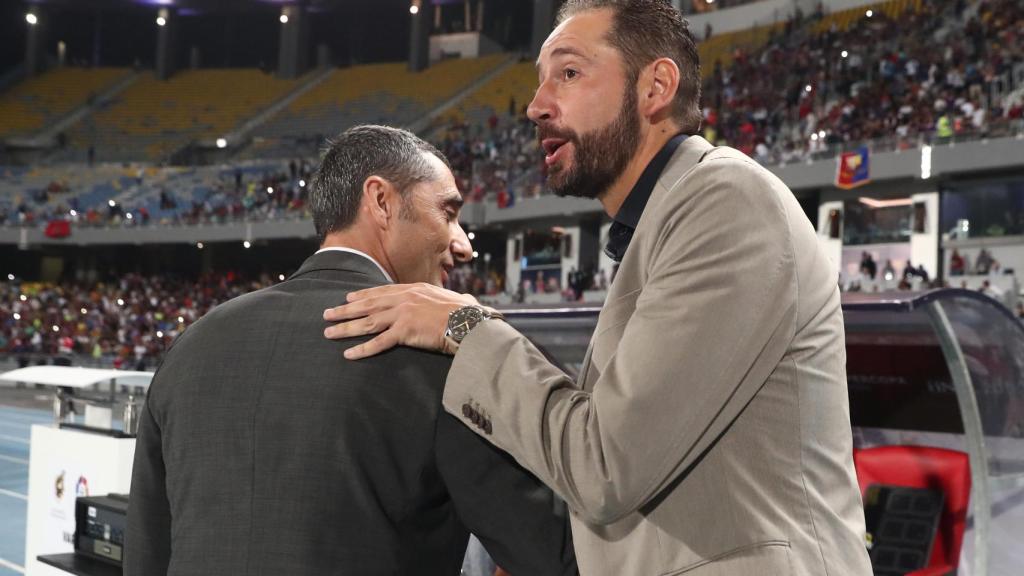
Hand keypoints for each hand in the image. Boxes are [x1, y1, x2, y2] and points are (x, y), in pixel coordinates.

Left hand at [323, 283, 477, 358]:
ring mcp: (403, 314)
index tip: (348, 298)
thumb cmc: (467, 312)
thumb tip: (464, 300)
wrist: (470, 321)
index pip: (382, 292)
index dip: (363, 295)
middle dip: (345, 310)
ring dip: (346, 328)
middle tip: (327, 313)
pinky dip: (362, 349)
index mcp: (414, 290)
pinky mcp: (405, 331)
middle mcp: (405, 299)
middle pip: (368, 305)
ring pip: (368, 322)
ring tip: (329, 332)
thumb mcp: (452, 299)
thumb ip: (446, 300)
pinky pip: (379, 343)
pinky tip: (349, 354)